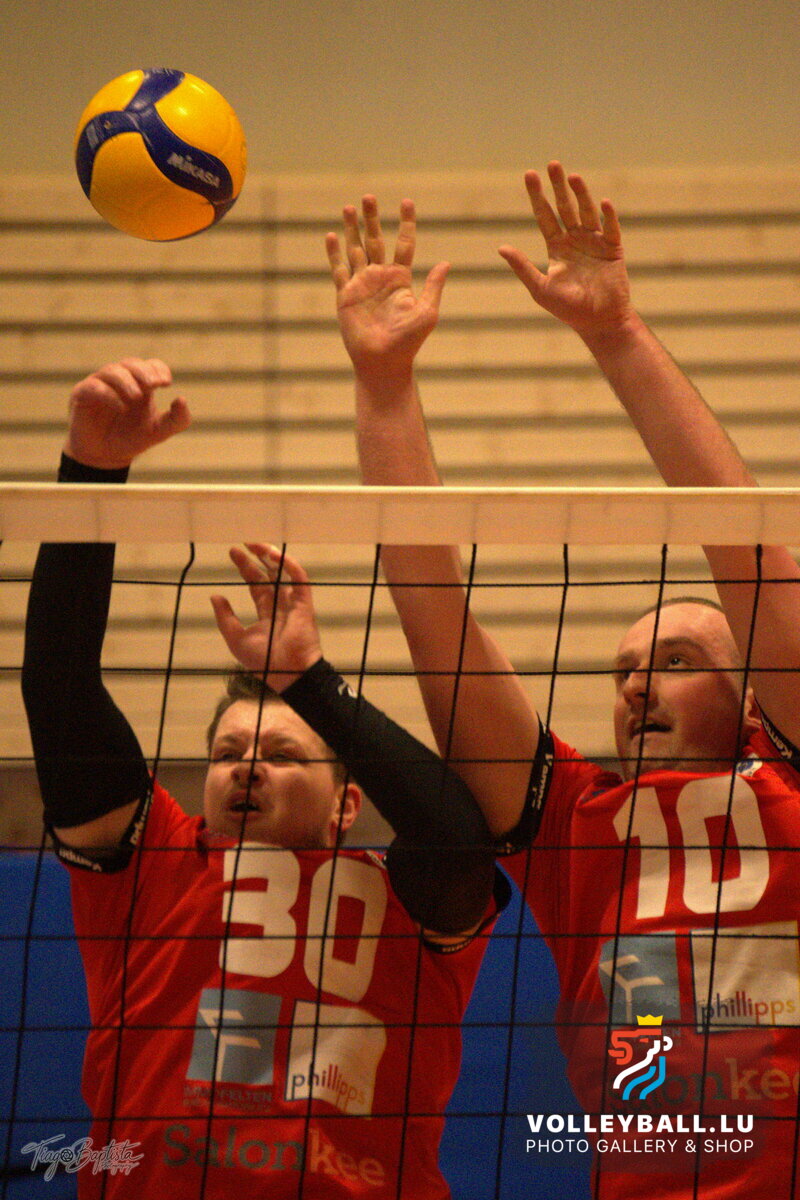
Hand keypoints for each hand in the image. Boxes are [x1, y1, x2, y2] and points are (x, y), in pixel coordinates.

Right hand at [65, 358, 190, 469]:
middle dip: (143, 372)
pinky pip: (94, 387)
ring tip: (137, 397)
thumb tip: (182, 399)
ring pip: (112, 371)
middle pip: (131, 363)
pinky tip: (121, 407)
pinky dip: (108, 394)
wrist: (105, 457)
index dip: (158, 369)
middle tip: (153, 384)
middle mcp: (120, 380)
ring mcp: (100, 384)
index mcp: (140, 384)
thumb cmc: (131, 439)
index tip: (165, 383)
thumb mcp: (159, 432)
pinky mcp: (82, 394)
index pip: (150, 365)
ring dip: (126, 381)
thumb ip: (176, 420)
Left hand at [210, 545, 322, 689]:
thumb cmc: (263, 662)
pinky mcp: (304, 604)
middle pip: (268, 576)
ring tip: (257, 544)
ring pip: (284, 574)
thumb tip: (214, 596)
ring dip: (272, 558)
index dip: (246, 568)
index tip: (234, 552)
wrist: (287, 673)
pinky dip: (290, 566)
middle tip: (244, 542)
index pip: (256, 586)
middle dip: (256, 558)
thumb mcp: (236, 639)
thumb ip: (225, 618)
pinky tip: (275, 556)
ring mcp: (293, 603)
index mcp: (266, 614)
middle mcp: (280, 605)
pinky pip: (299, 580)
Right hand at [326, 195, 449, 382]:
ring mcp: (361, 285)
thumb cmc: (408, 342)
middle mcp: (380, 278)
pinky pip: (339, 270)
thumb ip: (433, 287)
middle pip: (376, 240)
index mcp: (400, 279)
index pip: (404, 244)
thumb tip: (446, 263)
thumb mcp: (427, 312)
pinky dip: (334, 253)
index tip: (406, 201)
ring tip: (349, 207)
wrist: (383, 362)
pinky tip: (332, 235)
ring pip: (355, 250)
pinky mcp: (346, 296)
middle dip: (372, 219)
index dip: (406, 223)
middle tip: (369, 197)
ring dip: (352, 229)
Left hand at [499, 162, 633, 338]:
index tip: (530, 175)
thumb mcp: (540, 288)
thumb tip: (501, 248)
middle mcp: (575, 240)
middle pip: (565, 207)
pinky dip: (607, 216)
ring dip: (580, 194)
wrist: (598, 322)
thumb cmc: (568, 309)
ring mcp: (594, 242)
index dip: (538, 197)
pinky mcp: (613, 249)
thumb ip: (523, 267)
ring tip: (572, 176)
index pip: (545, 216)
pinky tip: (602, 202)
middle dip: (558, 186)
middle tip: (552, 164)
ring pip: (586, 212)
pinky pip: (610, 228)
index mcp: (557, 247)